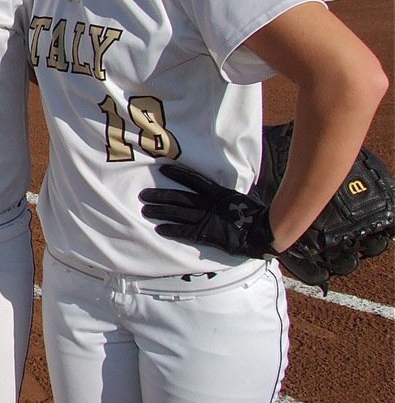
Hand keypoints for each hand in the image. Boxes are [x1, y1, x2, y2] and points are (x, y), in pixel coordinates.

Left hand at [140, 163, 274, 258]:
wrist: (261, 232)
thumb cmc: (251, 214)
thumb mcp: (235, 198)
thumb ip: (222, 194)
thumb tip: (212, 190)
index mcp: (216, 192)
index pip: (193, 180)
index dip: (177, 174)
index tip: (162, 169)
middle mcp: (207, 204)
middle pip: (178, 197)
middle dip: (159, 196)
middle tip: (143, 195)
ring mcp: (205, 218)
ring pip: (176, 213)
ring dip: (160, 212)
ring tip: (145, 210)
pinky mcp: (205, 233)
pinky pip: (184, 231)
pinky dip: (171, 229)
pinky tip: (159, 228)